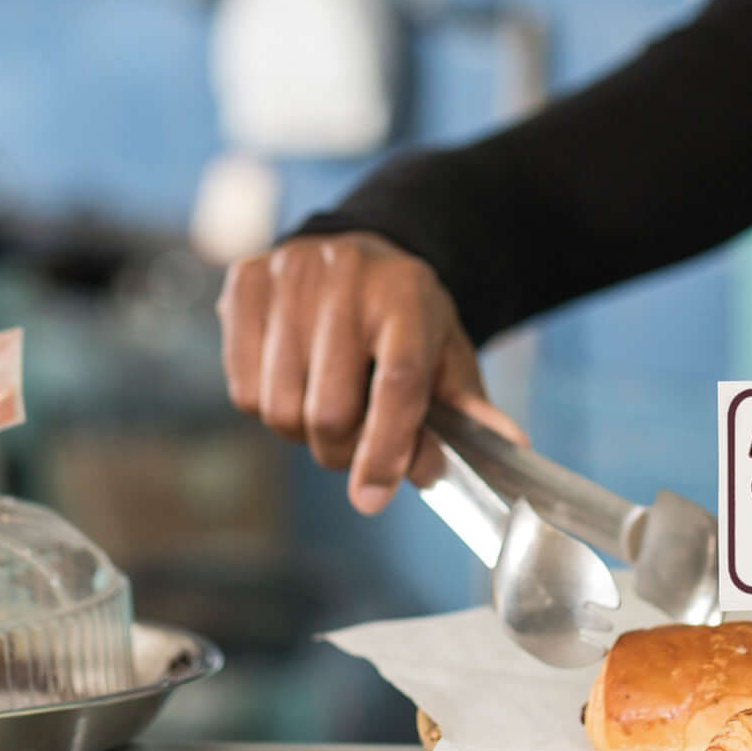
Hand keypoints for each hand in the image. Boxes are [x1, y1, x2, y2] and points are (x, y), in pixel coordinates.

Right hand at [218, 230, 510, 514]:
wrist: (355, 253)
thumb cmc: (405, 317)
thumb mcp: (446, 352)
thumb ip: (468, 406)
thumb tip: (510, 446)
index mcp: (407, 294)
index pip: (397, 385)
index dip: (387, 450)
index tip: (373, 497)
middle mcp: (347, 276)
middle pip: (331, 409)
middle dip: (342, 452)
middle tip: (355, 447)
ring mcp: (290, 274)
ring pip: (280, 407)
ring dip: (302, 432)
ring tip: (325, 405)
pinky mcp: (245, 282)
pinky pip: (242, 390)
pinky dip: (265, 407)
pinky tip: (290, 381)